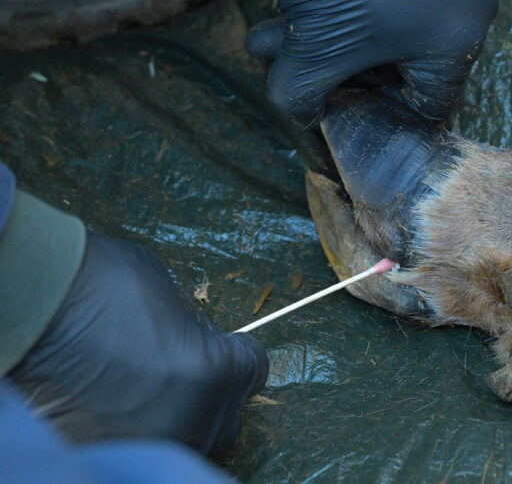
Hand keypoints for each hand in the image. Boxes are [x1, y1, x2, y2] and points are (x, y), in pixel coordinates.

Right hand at [7, 232, 267, 454]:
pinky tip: (123, 402)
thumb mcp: (174, 297)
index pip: (254, 373)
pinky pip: (149, 444)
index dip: (238, 355)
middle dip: (215, 392)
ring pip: (192, 439)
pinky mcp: (111, 451)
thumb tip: (204, 347)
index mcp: (215, 374)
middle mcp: (189, 419)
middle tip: (186, 367)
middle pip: (228, 417)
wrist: (31, 305)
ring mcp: (149, 442)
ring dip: (183, 416)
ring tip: (153, 388)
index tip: (224, 349)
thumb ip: (200, 333)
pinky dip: (144, 427)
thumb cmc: (102, 284)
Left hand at [246, 0, 497, 127]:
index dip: (373, 115)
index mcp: (457, 40)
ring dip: (322, 41)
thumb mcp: (312, 46)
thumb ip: (303, 95)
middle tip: (291, 74)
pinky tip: (283, 13)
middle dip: (334, 72)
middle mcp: (463, 6)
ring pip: (379, 30)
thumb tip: (302, 115)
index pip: (426, 106)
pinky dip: (334, 9)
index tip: (330, 110)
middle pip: (397, 67)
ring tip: (268, 45)